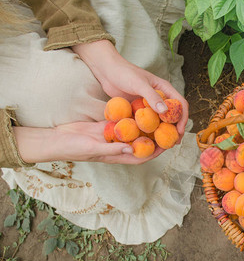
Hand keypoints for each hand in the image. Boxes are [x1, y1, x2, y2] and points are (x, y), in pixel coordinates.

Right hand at [14, 121, 164, 163]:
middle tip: (167, 124)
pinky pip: (122, 121)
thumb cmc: (73, 148)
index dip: (156, 150)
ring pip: (133, 130)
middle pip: (142, 142)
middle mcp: (119, 146)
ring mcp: (113, 136)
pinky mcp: (107, 126)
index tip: (168, 142)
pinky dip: (130, 115)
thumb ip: (112, 148)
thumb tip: (132, 148)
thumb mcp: (93, 148)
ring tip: (157, 113)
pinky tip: (139, 105)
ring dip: (144, 123)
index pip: (142, 155)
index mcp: (118, 155)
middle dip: (154, 135)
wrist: (57, 138)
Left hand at [72, 40, 188, 142]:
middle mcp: (160, 97)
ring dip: (164, 131)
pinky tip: (148, 139)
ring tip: (163, 144)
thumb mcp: (139, 84)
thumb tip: (165, 112)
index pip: (181, 104)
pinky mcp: (140, 108)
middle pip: (174, 115)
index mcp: (165, 88)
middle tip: (174, 142)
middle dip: (176, 128)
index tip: (180, 131)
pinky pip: (148, 121)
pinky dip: (150, 130)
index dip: (183, 118)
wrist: (107, 71)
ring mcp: (150, 103)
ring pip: (161, 120)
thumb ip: (152, 97)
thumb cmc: (124, 73)